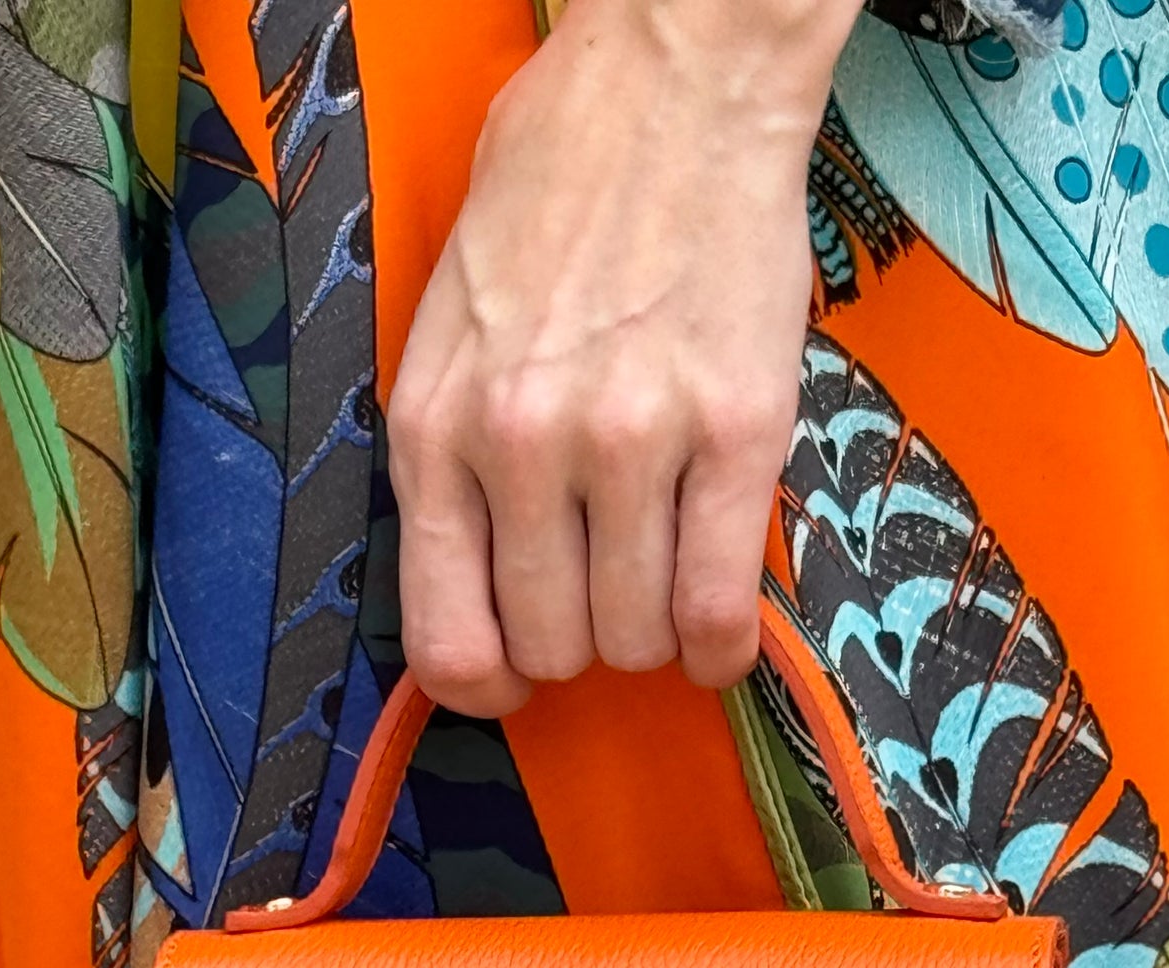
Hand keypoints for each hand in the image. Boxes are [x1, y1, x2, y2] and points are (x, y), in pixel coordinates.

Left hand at [387, 0, 861, 717]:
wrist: (672, 84)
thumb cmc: (557, 196)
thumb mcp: (450, 337)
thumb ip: (455, 465)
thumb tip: (479, 602)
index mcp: (436, 429)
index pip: (446, 640)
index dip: (488, 683)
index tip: (517, 672)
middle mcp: (521, 444)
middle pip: (553, 648)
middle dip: (583, 642)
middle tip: (606, 589)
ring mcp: (629, 440)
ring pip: (636, 638)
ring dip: (656, 636)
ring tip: (665, 580)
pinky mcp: (733, 429)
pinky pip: (721, 607)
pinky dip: (725, 645)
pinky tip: (722, 629)